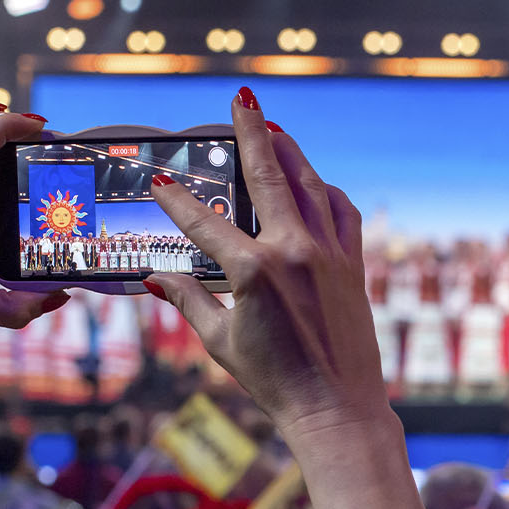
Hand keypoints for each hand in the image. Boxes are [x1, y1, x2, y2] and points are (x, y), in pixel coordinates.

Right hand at [146, 88, 418, 508]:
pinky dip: (326, 191)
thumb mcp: (221, 342)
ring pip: (311, 185)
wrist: (337, 408)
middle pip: (269, 175)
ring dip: (291, 152)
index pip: (204, 222)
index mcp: (253, 272)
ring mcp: (329, 255)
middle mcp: (294, 252)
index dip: (177, 200)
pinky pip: (341, 212)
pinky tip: (314, 182)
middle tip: (241, 100)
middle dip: (252, 133)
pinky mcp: (353, 265)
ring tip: (274, 129)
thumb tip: (155, 276)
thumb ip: (188, 300)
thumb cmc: (275, 382)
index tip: (159, 180)